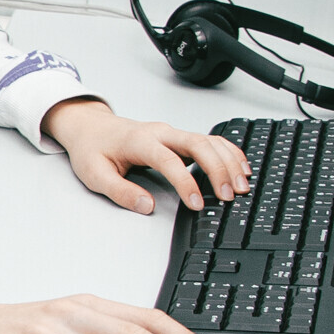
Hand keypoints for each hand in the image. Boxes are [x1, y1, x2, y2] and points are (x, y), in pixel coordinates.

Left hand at [42, 100, 251, 212]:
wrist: (91, 127)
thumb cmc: (93, 149)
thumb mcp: (95, 175)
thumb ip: (121, 192)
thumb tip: (146, 206)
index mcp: (140, 141)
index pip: (170, 160)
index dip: (186, 182)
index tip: (197, 203)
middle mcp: (160, 133)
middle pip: (198, 144)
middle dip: (218, 169)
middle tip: (230, 194)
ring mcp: (172, 133)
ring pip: (208, 140)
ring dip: (228, 161)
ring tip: (241, 184)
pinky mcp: (178, 138)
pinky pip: (209, 140)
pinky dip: (228, 152)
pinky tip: (240, 166)